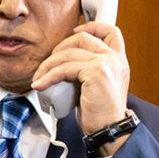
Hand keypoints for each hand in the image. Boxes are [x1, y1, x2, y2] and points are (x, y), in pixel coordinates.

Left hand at [31, 20, 130, 152]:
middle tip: (47, 65)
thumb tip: (61, 65)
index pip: (110, 31)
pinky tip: (40, 84)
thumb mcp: (96, 86)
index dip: (91, 26)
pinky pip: (64, 69)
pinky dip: (48, 76)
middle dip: (59, 48)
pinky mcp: (96, 72)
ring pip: (69, 53)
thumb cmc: (100, 114)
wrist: (109, 131)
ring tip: (39, 78)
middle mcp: (115, 59)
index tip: (75, 31)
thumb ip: (87, 70)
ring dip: (48, 65)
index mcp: (118, 60)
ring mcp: (107, 63)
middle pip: (82, 37)